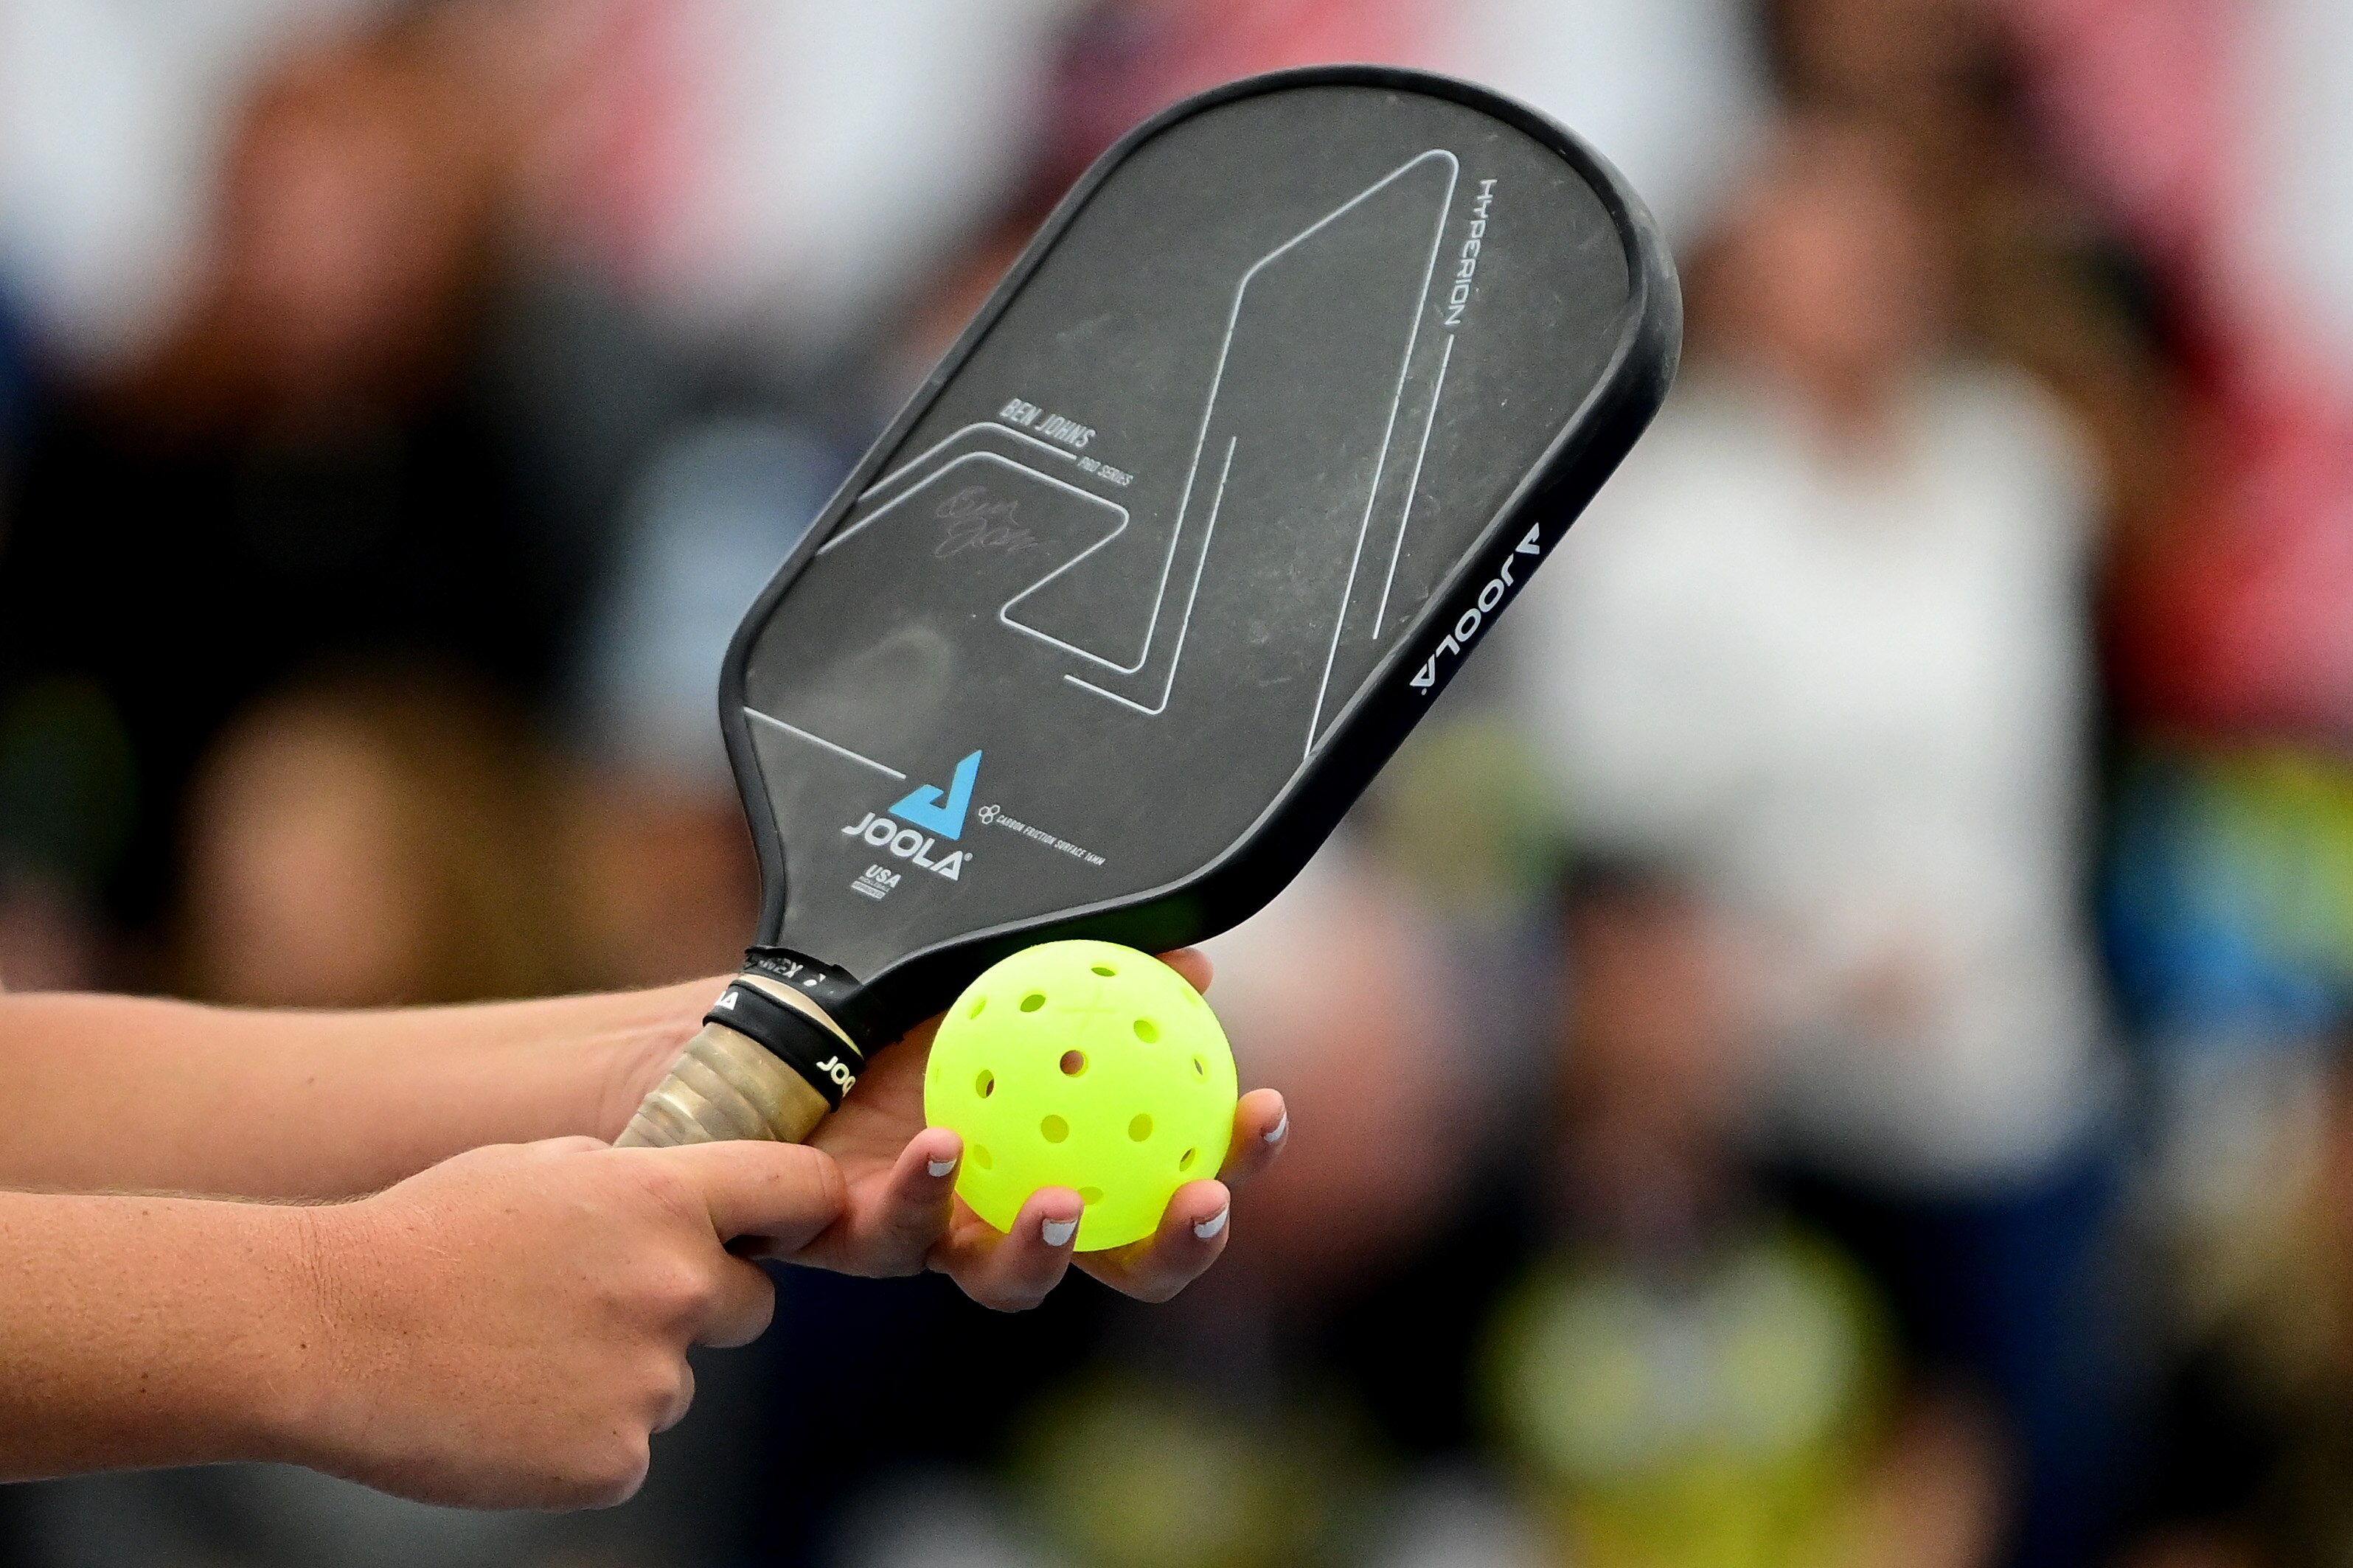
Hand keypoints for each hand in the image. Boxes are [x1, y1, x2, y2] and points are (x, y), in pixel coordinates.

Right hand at [294, 1136, 842, 1508]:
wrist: (327, 1330)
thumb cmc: (426, 1236)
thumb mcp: (543, 1167)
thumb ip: (635, 1181)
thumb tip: (690, 1196)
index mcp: (666, 1199)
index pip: (800, 1191)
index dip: (801, 1207)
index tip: (786, 1224)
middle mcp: (676, 1287)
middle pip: (750, 1305)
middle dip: (700, 1305)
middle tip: (600, 1305)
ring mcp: (649, 1381)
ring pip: (677, 1384)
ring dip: (626, 1375)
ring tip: (525, 1354)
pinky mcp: (614, 1462)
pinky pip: (628, 1447)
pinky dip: (582, 1438)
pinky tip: (513, 1410)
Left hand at [765, 948, 1289, 1309]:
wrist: (772, 1017)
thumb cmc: (897, 1000)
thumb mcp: (1004, 970)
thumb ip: (1096, 973)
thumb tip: (1195, 963)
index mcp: (1067, 1152)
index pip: (1168, 1176)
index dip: (1229, 1161)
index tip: (1264, 1110)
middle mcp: (1012, 1209)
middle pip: (1117, 1261)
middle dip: (1172, 1250)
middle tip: (1200, 1204)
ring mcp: (937, 1234)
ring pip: (1007, 1280)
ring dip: (1042, 1252)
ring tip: (1060, 1202)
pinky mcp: (850, 1236)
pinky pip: (895, 1232)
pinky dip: (924, 1192)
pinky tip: (942, 1148)